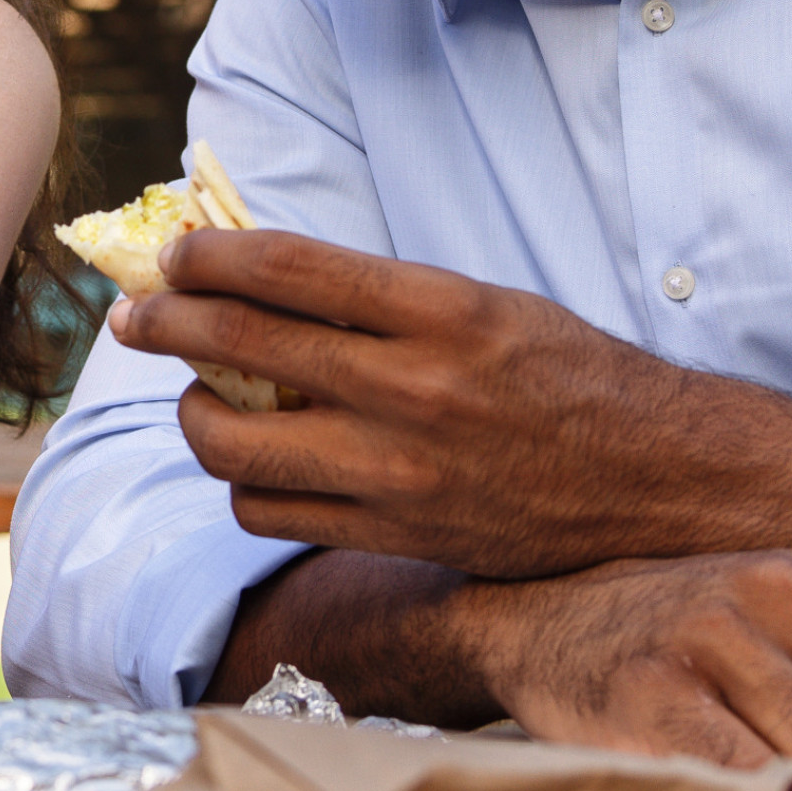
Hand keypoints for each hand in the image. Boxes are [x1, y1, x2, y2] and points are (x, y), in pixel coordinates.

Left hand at [118, 227, 716, 576]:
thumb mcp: (486, 303)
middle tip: (137, 318)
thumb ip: (379, 295)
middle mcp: (413, 389)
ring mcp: (398, 472)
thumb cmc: (566, 376)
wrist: (654, 481)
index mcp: (441, 310)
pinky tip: (258, 461)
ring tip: (198, 398)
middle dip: (166, 323)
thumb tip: (258, 274)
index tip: (175, 256)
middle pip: (239, 346)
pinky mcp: (394, 535)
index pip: (284, 268)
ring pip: (234, 447)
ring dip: (195, 414)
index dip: (207, 257)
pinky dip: (244, 485)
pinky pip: (270, 513)